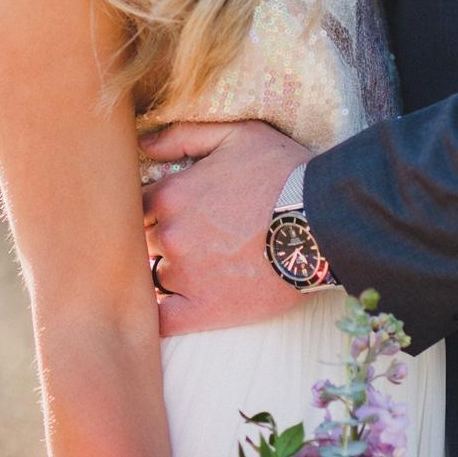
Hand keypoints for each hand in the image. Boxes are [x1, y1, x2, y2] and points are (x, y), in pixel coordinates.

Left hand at [140, 120, 312, 335]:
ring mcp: (184, 275)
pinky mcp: (203, 310)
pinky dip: (159, 317)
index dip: (148, 207)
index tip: (165, 210)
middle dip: (155, 238)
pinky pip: (162, 321)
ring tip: (195, 268)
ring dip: (165, 273)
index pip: (134, 204)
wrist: (323, 222)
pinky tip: (169, 308)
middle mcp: (170, 235)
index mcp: (171, 194)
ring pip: (152, 277)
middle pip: (140, 241)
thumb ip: (183, 136)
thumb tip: (143, 144)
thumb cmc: (283, 173)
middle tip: (185, 237)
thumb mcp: (237, 135)